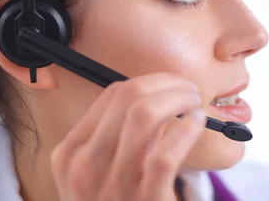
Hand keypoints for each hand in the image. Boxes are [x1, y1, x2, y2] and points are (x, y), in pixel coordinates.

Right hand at [50, 73, 205, 200]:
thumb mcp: (100, 172)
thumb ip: (118, 135)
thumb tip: (156, 92)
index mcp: (71, 154)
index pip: (113, 95)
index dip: (150, 80)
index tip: (171, 83)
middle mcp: (85, 168)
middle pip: (129, 97)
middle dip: (167, 83)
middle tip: (188, 89)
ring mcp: (113, 187)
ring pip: (144, 115)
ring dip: (178, 98)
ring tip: (194, 103)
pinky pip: (167, 152)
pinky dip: (187, 129)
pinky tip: (197, 123)